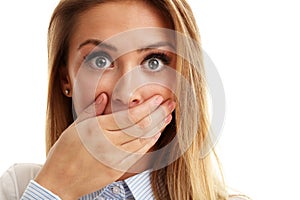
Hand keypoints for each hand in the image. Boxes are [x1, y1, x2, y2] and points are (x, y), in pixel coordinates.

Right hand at [35, 93, 174, 198]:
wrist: (60, 181)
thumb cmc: (64, 153)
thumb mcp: (75, 127)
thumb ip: (92, 110)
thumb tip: (105, 96)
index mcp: (97, 129)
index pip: (130, 115)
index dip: (148, 106)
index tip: (158, 98)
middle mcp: (108, 143)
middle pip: (141, 126)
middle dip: (159, 113)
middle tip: (170, 104)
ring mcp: (114, 158)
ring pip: (143, 140)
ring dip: (158, 127)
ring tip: (167, 117)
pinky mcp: (118, 169)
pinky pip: (139, 154)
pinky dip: (149, 143)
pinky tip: (156, 134)